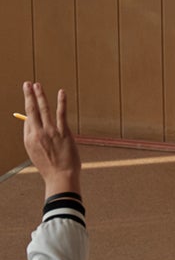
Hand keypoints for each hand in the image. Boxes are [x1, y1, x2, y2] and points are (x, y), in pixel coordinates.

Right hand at [22, 82, 80, 198]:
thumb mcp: (37, 153)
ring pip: (44, 109)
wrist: (61, 176)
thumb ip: (35, 139)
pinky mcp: (64, 132)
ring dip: (40, 95)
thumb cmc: (51, 166)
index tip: (31, 99)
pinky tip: (61, 92)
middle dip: (28, 95)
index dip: (30, 111)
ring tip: (36, 84)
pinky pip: (61, 113)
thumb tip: (33, 125)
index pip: (28, 120)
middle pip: (31, 111)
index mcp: (29, 139)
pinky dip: (61, 102)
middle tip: (26, 84)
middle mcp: (37, 133)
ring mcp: (50, 132)